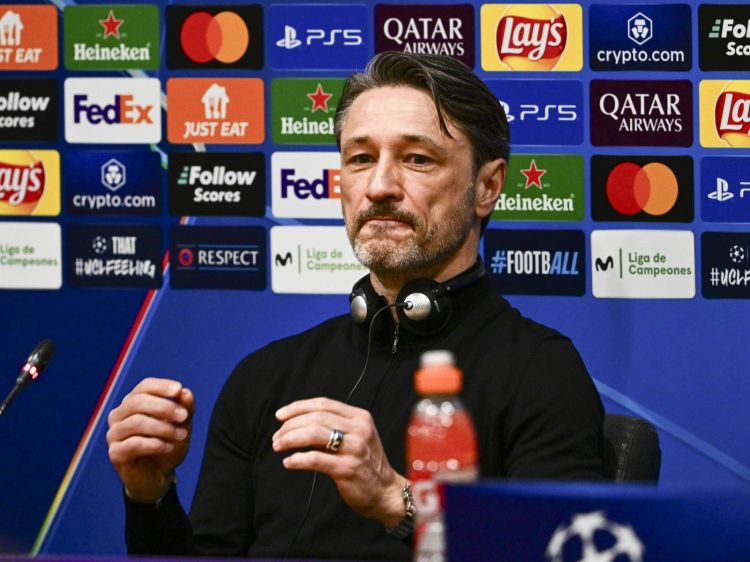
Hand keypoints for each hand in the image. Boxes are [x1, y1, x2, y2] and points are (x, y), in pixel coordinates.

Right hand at [106, 377, 193, 502]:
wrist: (159, 476)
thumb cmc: (168, 444)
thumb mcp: (182, 426)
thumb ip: (185, 408)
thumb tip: (185, 392)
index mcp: (134, 402)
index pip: (144, 387)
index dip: (161, 386)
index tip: (178, 389)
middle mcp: (119, 415)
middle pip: (137, 402)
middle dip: (164, 407)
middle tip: (184, 416)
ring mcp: (114, 434)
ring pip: (136, 422)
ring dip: (162, 427)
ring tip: (182, 435)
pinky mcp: (115, 453)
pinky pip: (133, 444)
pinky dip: (154, 444)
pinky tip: (168, 447)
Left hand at [273, 397, 405, 527]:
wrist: (385, 492)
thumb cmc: (365, 463)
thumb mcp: (355, 438)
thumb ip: (332, 428)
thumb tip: (296, 423)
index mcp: (360, 417)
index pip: (323, 404)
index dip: (298, 407)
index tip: (280, 415)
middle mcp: (359, 430)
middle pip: (315, 418)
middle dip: (290, 426)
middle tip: (277, 437)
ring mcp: (355, 449)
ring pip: (313, 434)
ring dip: (290, 439)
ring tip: (278, 446)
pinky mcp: (348, 469)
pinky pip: (316, 459)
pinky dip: (297, 460)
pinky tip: (289, 462)